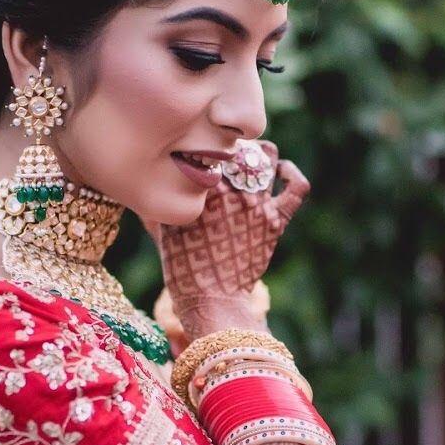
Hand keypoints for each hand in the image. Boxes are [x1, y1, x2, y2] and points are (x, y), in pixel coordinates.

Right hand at [144, 141, 309, 335]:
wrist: (211, 298)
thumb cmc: (182, 266)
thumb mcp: (164, 227)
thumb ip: (161, 200)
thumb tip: (148, 182)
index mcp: (202, 188)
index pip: (209, 147)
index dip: (207, 147)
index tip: (203, 156)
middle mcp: (232, 190)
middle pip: (238, 146)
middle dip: (232, 148)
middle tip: (226, 160)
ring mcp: (257, 204)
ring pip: (267, 157)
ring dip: (260, 155)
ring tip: (251, 164)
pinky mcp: (277, 220)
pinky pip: (296, 187)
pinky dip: (291, 174)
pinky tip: (281, 171)